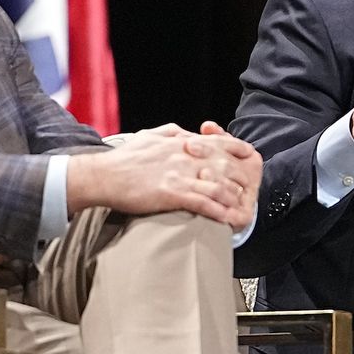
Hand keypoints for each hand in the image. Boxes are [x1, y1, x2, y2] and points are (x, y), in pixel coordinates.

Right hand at [67, 123, 261, 228]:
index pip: (219, 142)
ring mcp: (180, 173)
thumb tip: (186, 133)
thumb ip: (172, 134)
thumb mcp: (150, 136)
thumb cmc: (123, 159)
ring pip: (219, 184)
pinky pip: (204, 203)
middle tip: (250, 191)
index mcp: (181, 141)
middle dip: (241, 179)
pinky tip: (229, 220)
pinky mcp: (172, 192)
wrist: (102, 175)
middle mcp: (185, 155)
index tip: (250, 158)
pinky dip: (220, 212)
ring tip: (244, 208)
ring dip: (234, 198)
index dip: (238, 151)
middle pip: (225, 164)